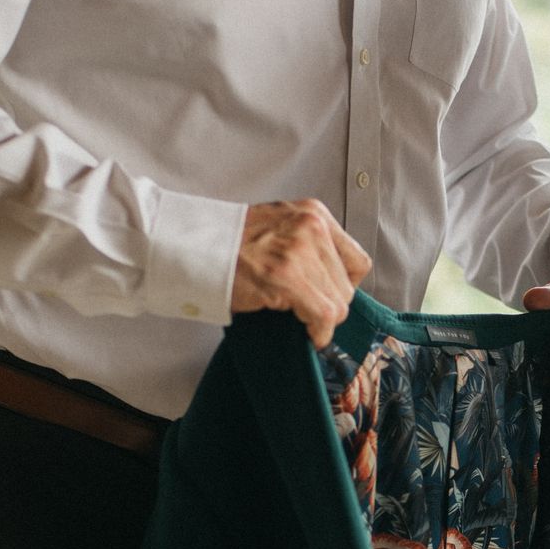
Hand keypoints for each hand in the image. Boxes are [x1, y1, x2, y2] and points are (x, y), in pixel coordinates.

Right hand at [231, 200, 370, 346]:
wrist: (192, 245)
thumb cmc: (230, 242)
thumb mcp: (280, 226)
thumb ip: (307, 245)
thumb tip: (330, 282)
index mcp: (314, 214)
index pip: (357, 260)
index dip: (345, 285)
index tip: (328, 296)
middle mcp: (312, 228)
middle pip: (348, 286)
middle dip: (330, 305)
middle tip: (306, 311)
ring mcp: (299, 251)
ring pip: (339, 303)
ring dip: (321, 321)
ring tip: (301, 320)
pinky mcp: (287, 277)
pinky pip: (323, 315)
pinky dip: (318, 332)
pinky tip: (306, 334)